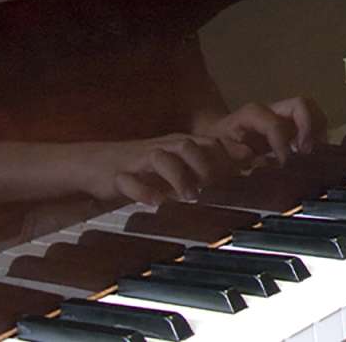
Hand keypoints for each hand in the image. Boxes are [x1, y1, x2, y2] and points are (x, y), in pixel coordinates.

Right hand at [80, 133, 242, 205]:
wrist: (94, 164)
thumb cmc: (144, 169)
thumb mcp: (179, 166)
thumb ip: (209, 167)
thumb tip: (248, 167)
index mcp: (179, 145)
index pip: (210, 143)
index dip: (231, 153)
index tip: (251, 167)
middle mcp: (162, 148)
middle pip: (189, 146)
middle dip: (207, 165)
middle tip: (218, 188)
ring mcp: (139, 160)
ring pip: (162, 158)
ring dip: (179, 177)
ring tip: (191, 197)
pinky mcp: (116, 175)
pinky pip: (129, 179)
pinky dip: (143, 190)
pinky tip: (156, 203)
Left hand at [200, 97, 326, 164]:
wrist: (217, 134)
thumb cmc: (219, 143)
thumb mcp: (223, 152)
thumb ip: (242, 157)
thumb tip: (266, 162)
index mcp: (253, 114)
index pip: (275, 124)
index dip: (282, 144)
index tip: (285, 164)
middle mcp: (272, 109)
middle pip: (302, 105)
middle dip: (310, 127)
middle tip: (307, 153)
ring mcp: (284, 115)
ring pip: (312, 111)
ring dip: (317, 132)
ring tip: (312, 155)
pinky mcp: (292, 124)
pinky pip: (313, 123)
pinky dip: (317, 137)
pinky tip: (310, 155)